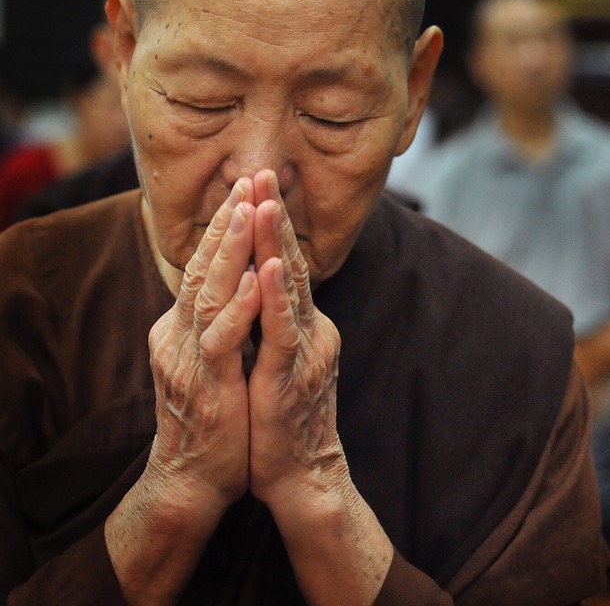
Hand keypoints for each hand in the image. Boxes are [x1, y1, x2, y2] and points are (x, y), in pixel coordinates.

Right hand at [145, 177, 258, 511]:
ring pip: (207, 293)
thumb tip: (242, 284)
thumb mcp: (216, 360)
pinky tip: (252, 279)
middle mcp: (178, 334)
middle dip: (228, 222)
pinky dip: (237, 307)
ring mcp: (187, 358)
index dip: (227, 226)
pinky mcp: (205, 385)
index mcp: (183, 327)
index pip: (205, 265)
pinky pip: (221, 339)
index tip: (249, 187)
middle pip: (202, 267)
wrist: (195, 480)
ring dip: (230, 251)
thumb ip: (222, 322)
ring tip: (248, 211)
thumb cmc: (215, 418)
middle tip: (248, 179)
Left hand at [246, 170, 348, 510]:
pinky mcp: (291, 375)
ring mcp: (305, 351)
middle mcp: (312, 330)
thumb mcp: (279, 364)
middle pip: (291, 264)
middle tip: (263, 171)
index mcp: (305, 326)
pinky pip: (283, 329)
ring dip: (276, 242)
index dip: (273, 226)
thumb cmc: (284, 425)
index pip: (286, 266)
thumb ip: (275, 326)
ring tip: (265, 202)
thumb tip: (259, 292)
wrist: (302, 476)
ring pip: (289, 288)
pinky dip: (275, 295)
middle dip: (275, 217)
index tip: (258, 185)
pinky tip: (268, 266)